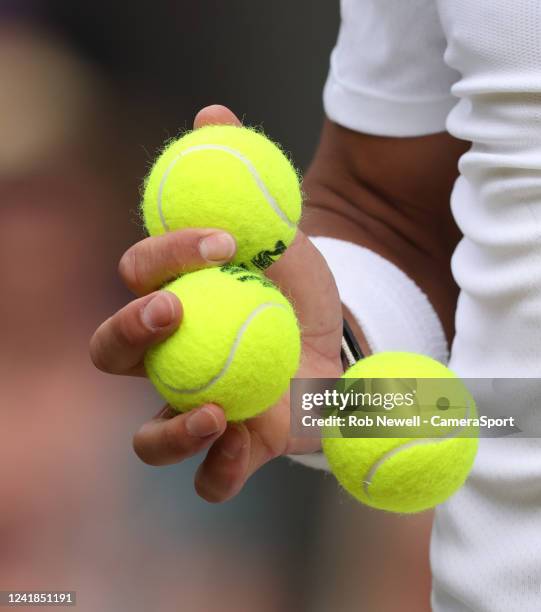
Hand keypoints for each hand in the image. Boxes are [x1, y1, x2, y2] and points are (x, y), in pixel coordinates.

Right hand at [89, 105, 342, 501]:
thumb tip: (212, 110)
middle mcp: (172, 359)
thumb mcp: (282, 237)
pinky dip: (217, 470)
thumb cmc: (298, 293)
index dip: (166, 254)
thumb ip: (247, 189)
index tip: (223, 240)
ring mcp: (196, 408)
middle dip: (131, 330)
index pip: (140, 273)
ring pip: (146, 433)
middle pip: (115, 352)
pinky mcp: (233, 450)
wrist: (338, 350)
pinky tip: (242, 446)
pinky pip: (208, 477)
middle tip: (174, 311)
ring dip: (168, 425)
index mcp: (176, 301)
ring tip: (213, 409)